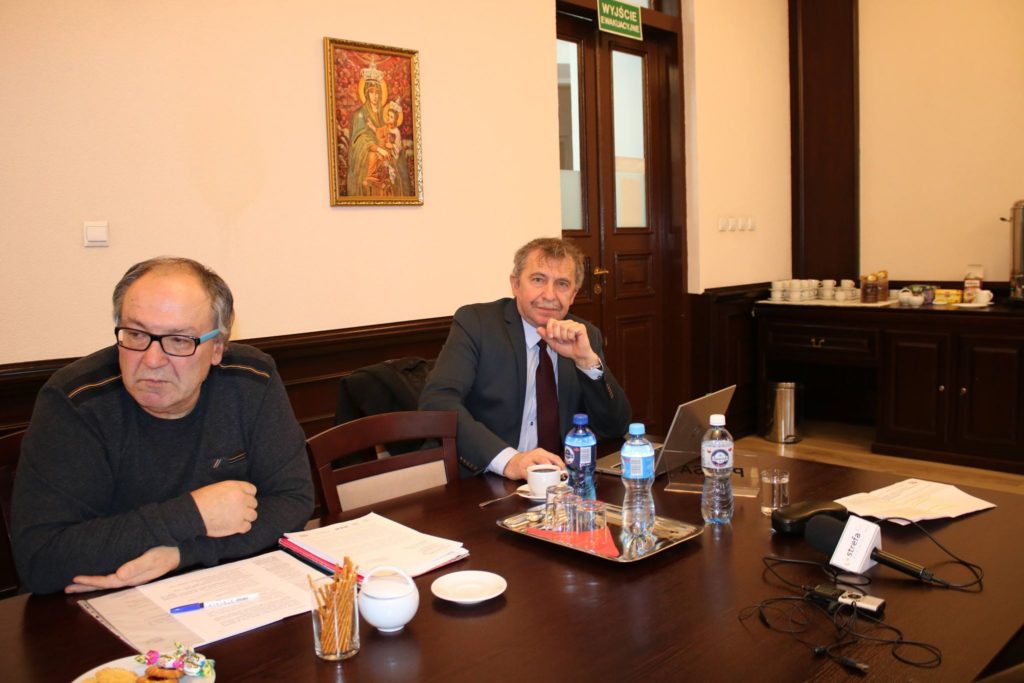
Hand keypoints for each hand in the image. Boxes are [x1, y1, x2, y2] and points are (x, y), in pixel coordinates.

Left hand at [65, 546, 180, 592]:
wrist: (180, 549)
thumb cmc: (166, 552)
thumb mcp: (153, 558)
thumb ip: (137, 566)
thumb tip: (119, 575)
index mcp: (132, 578)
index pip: (107, 581)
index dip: (91, 581)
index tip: (75, 578)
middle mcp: (129, 579)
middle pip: (104, 584)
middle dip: (86, 586)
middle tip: (67, 586)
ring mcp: (131, 575)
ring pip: (107, 581)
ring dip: (91, 583)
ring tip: (75, 584)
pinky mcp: (133, 569)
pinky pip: (113, 575)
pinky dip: (101, 577)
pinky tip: (96, 575)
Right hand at [191, 480, 257, 536]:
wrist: (193, 514)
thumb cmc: (201, 500)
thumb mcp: (219, 487)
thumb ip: (232, 490)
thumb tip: (239, 495)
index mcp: (236, 487)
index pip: (252, 490)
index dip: (248, 495)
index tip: (243, 499)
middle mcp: (241, 499)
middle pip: (253, 503)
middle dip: (247, 506)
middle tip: (237, 510)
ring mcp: (240, 513)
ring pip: (253, 515)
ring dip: (246, 517)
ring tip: (237, 518)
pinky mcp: (237, 526)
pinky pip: (247, 527)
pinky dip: (242, 527)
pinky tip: (235, 525)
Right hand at [503, 448, 563, 480]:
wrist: (510, 462)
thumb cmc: (527, 462)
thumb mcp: (537, 459)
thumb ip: (547, 464)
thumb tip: (560, 474)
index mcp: (541, 452)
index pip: (554, 456)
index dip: (561, 464)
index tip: (565, 472)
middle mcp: (534, 455)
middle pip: (545, 461)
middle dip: (552, 469)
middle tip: (557, 477)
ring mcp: (526, 461)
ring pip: (536, 466)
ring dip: (543, 474)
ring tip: (548, 480)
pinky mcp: (520, 468)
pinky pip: (527, 474)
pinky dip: (532, 479)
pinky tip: (535, 483)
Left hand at [538, 319, 600, 369]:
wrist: (578, 356)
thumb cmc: (567, 349)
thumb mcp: (553, 343)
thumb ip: (546, 336)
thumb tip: (538, 328)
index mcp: (561, 325)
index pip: (551, 321)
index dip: (549, 329)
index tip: (551, 337)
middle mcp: (568, 322)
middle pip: (557, 324)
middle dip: (557, 335)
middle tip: (562, 341)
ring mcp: (575, 324)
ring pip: (564, 327)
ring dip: (564, 337)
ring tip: (568, 341)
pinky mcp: (581, 327)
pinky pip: (571, 330)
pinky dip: (571, 337)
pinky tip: (574, 340)